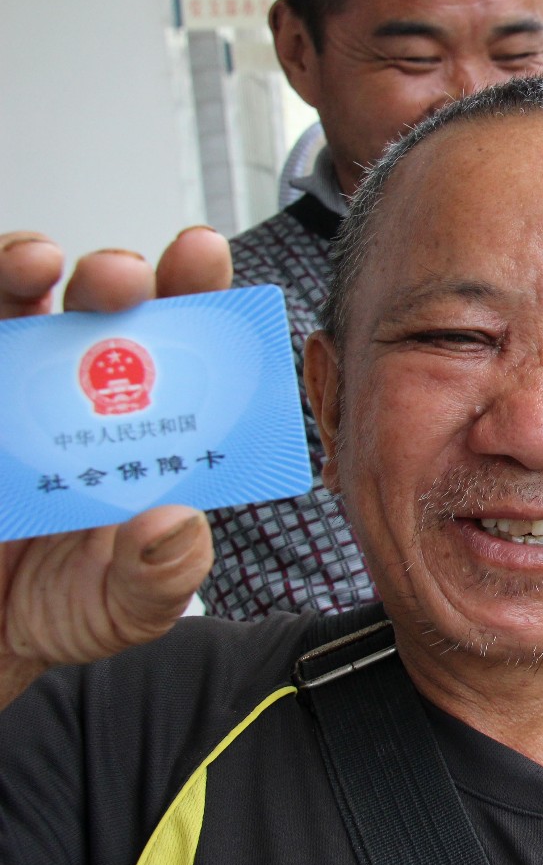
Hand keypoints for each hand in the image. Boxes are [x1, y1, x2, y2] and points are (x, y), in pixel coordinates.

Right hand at [0, 228, 230, 706]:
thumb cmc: (64, 605)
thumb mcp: (125, 608)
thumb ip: (161, 576)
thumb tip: (177, 523)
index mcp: (142, 423)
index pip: (178, 340)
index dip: (193, 288)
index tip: (201, 255)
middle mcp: (74, 391)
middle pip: (96, 305)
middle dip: (114, 275)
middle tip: (121, 277)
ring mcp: (6, 390)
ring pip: (9, 300)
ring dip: (21, 268)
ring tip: (37, 263)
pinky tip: (0, 308)